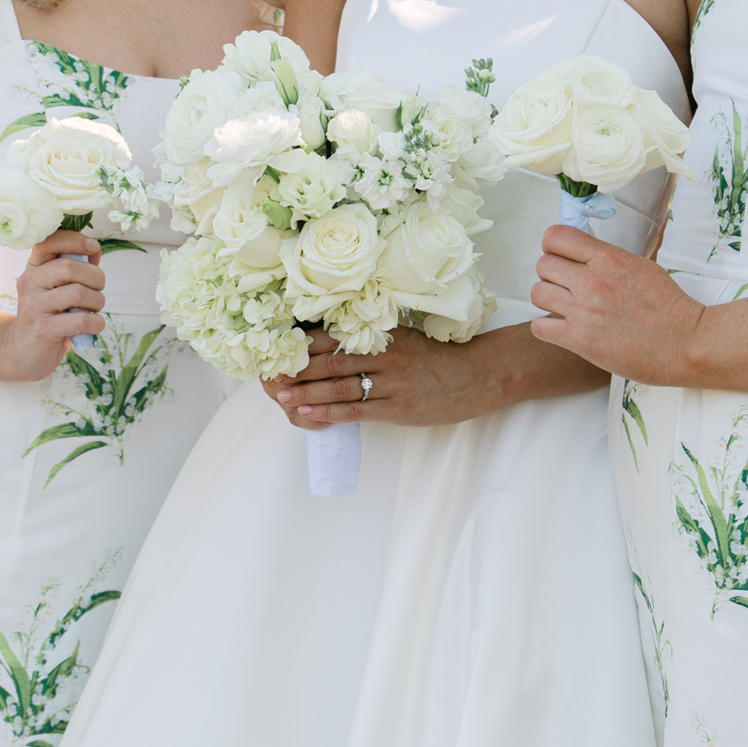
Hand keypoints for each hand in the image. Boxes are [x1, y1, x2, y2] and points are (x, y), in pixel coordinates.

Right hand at [0, 231, 105, 380]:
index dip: (75, 240)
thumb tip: (94, 249)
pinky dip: (96, 323)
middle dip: (95, 277)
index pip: (50, 241)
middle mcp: (30, 283)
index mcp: (34, 268)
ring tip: (94, 309)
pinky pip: (81, 320)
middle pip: (69, 267)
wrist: (22, 351)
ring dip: (97, 301)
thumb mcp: (55, 288)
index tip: (93, 248)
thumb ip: (74, 269)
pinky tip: (93, 326)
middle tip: (99, 288)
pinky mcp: (45, 329)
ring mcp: (35, 306)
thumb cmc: (47, 316)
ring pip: (78, 293)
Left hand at [263, 325, 497, 428]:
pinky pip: (356, 411)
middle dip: (298, 369)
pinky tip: (308, 412)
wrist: (477, 378)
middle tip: (269, 374)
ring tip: (281, 396)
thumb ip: (375, 339)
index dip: (304, 343)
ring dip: (307, 392)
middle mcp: (386, 355)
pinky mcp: (398, 408)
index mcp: (385, 334)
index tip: (279, 348)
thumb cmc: (438, 360)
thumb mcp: (406, 339)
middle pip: (331, 361)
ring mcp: (392, 383)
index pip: (336, 335)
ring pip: (340, 386)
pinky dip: (329, 412)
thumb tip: (334, 340)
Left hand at [531, 224, 702, 382]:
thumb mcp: (642, 265)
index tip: (562, 257)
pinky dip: (546, 328)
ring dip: (547, 299)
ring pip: (537, 293)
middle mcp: (591, 281)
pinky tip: (561, 330)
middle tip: (564, 286)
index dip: (553, 247)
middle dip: (551, 274)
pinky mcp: (580, 340)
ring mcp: (583, 311)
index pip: (556, 237)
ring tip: (563, 307)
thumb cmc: (668, 306)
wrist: (683, 342)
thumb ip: (612, 257)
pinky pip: (540, 327)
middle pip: (543, 265)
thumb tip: (594, 247)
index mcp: (607, 258)